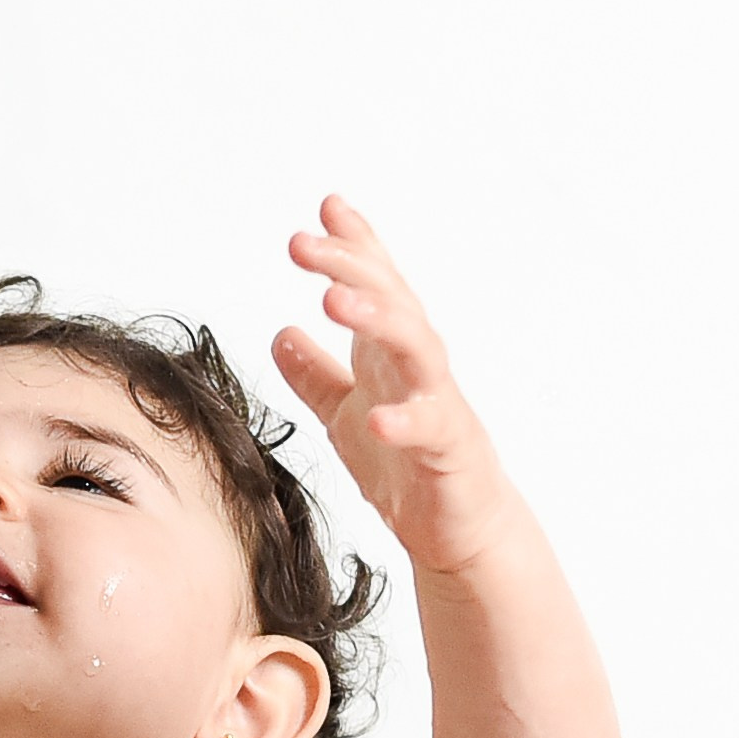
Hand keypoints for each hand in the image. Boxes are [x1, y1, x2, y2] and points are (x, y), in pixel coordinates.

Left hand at [272, 198, 508, 571]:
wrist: (458, 530)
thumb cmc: (407, 470)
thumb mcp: (345, 416)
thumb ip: (316, 376)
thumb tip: (280, 333)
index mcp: (391, 354)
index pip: (375, 285)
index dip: (353, 245)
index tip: (325, 207)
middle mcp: (419, 367)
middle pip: (390, 299)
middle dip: (349, 265)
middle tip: (301, 244)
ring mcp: (438, 404)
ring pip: (415, 346)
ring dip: (377, 319)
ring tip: (334, 301)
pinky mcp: (449, 451)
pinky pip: (429, 429)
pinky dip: (403, 422)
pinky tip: (375, 420)